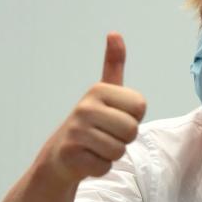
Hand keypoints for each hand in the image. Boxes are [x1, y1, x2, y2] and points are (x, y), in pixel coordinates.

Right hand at [37, 33, 146, 184]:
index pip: (140, 108)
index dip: (132, 118)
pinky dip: (100, 167)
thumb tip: (115, 33)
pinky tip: (87, 159)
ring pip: (119, 150)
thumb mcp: (104, 92)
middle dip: (123, 138)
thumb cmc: (91, 123)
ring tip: (96, 146)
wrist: (60, 155)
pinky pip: (105, 166)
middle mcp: (85, 107)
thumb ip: (113, 65)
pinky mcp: (71, 155)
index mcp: (99, 90)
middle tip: (105, 135)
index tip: (115, 117)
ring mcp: (76, 131)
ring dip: (111, 154)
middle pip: (132, 130)